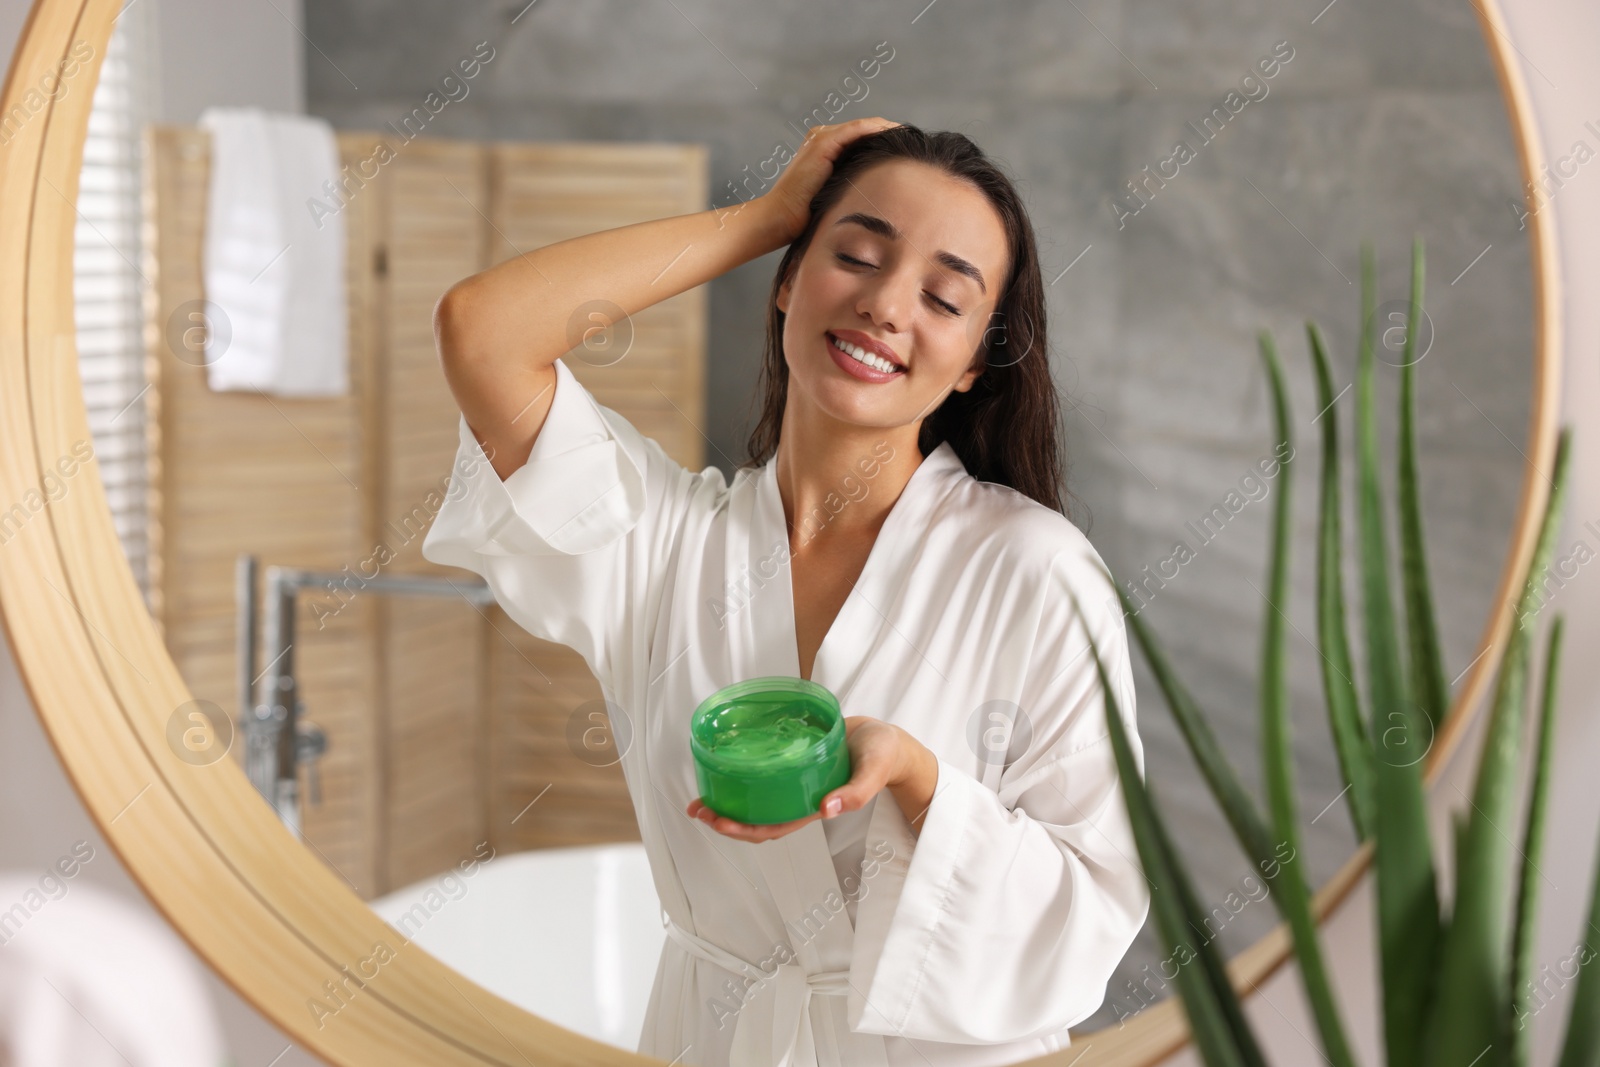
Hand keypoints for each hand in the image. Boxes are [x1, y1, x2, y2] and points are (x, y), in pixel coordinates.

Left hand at [686, 716, 910, 842]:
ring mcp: (794, 780)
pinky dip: (741, 771)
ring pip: (755, 798)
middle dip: (724, 817)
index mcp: (813, 805)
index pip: (772, 827)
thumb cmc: (882, 756)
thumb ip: (857, 791)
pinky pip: (763, 772)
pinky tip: (725, 761)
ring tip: (701, 792)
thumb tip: (828, 808)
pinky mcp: (794, 760)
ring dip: (728, 798)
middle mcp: (798, 796)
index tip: (717, 820)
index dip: (743, 829)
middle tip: (697, 807)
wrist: (888, 740)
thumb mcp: (873, 771)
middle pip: (756, 818)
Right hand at [759, 117, 904, 244]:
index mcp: (825, 150)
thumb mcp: (836, 197)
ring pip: (865, 126)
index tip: (909, 152)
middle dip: (891, 135)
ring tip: (912, 137)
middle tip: (916, 143)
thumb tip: (882, 195)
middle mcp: (823, 139)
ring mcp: (822, 138)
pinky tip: (897, 135)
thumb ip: (853, 187)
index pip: (863, 139)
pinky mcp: (823, 143)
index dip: (886, 142)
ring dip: (889, 129)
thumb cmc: (805, 217)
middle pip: (866, 130)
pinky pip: (858, 129)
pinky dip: (878, 129)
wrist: (780, 219)